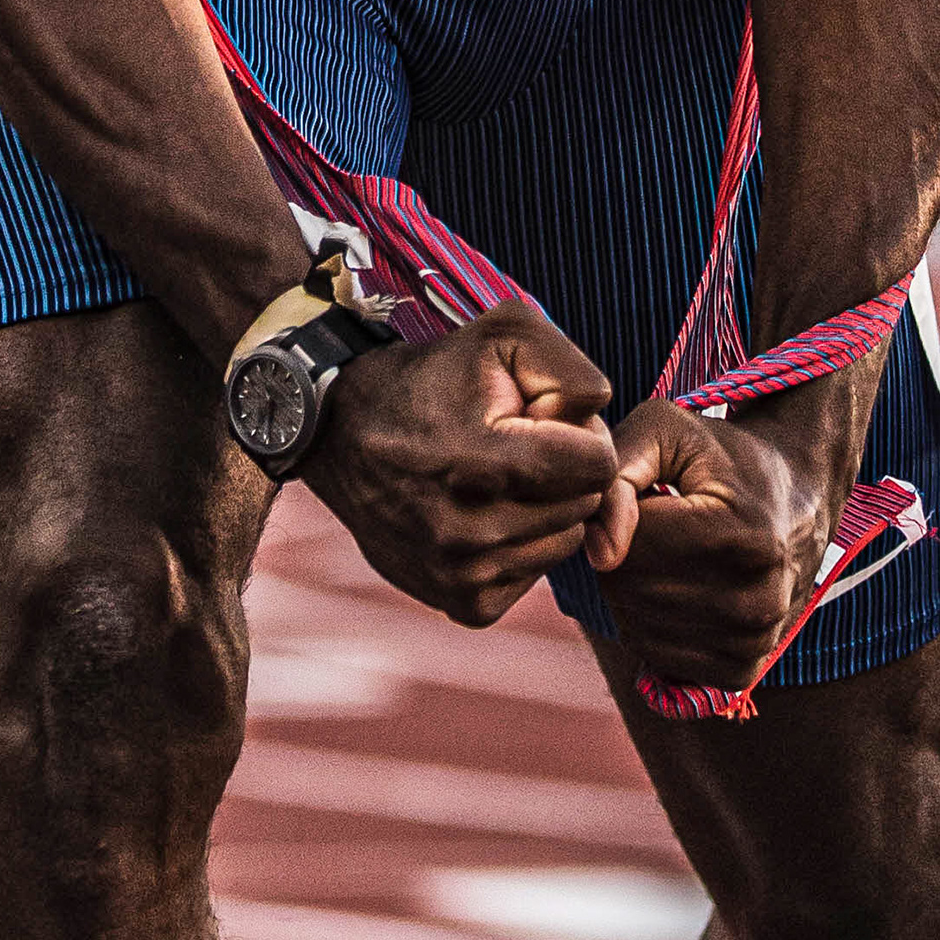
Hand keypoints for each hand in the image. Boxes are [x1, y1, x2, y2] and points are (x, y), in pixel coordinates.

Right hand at [307, 306, 630, 631]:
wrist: (341, 434)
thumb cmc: (431, 379)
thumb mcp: (501, 336)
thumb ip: (568, 369)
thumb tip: (598, 416)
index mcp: (484, 463)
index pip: (598, 466)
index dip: (581, 434)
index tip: (543, 421)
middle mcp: (470, 531)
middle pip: (584, 506)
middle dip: (565, 471)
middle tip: (517, 446)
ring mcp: (463, 574)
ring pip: (563, 543)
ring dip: (545, 510)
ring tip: (498, 479)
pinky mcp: (461, 604)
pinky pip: (532, 575)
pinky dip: (520, 546)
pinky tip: (483, 514)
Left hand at [587, 384, 850, 699]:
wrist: (795, 496)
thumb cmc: (722, 457)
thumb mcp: (667, 432)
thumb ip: (618, 474)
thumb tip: (599, 553)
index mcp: (744, 537)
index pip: (627, 547)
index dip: (621, 514)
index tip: (654, 494)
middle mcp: (757, 600)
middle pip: (628, 590)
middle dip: (624, 552)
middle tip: (662, 525)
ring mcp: (753, 642)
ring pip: (634, 626)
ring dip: (633, 588)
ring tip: (673, 553)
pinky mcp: (741, 671)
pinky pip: (655, 657)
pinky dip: (650, 624)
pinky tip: (678, 589)